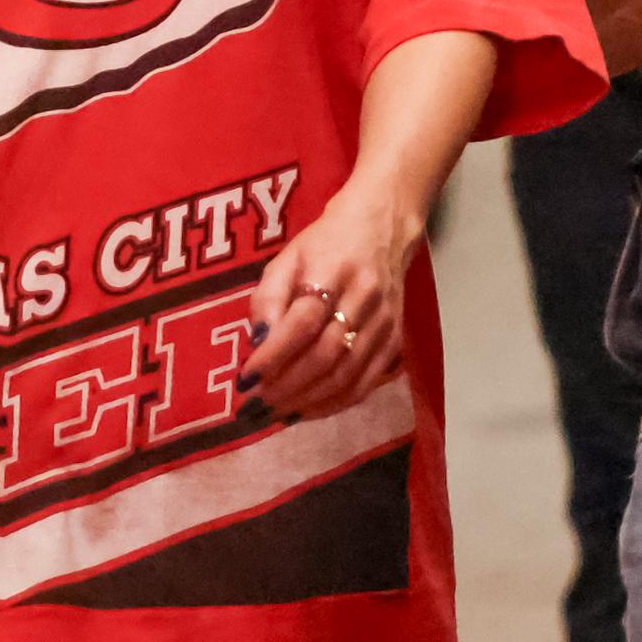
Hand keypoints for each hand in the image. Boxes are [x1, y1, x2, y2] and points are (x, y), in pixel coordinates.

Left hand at [239, 179, 421, 421]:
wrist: (383, 229)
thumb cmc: (325, 243)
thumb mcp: (286, 258)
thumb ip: (268, 299)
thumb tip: (257, 346)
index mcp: (331, 270)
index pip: (302, 322)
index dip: (273, 355)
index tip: (246, 379)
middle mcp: (363, 298)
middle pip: (326, 354)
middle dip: (288, 386)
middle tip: (259, 403)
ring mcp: (384, 322)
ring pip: (347, 374)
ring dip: (309, 400)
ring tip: (278, 412)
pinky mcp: (395, 340)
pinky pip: (367, 382)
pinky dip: (335, 403)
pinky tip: (309, 411)